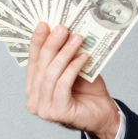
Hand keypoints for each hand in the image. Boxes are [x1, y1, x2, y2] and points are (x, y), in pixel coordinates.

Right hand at [25, 22, 120, 138]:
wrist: (103, 114)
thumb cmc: (88, 92)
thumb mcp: (74, 69)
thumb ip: (65, 56)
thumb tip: (63, 31)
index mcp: (33, 87)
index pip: (33, 61)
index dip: (38, 42)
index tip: (44, 24)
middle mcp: (34, 99)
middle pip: (41, 66)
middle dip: (51, 44)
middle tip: (62, 28)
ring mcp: (43, 108)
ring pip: (50, 75)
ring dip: (64, 54)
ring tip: (77, 39)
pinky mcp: (57, 113)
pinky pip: (62, 85)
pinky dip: (72, 69)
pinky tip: (83, 57)